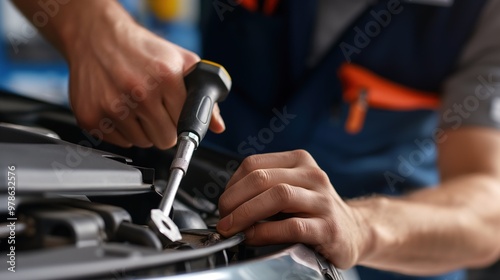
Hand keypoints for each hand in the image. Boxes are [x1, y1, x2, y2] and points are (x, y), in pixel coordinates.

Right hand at [65, 3, 224, 148]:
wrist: (97, 35)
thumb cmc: (141, 50)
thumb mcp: (181, 62)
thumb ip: (204, 94)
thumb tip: (217, 125)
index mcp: (165, 77)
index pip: (185, 125)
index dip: (182, 122)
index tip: (177, 118)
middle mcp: (139, 93)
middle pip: (165, 140)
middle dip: (164, 129)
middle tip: (156, 110)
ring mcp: (113, 106)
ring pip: (142, 143)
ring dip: (143, 130)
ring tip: (136, 106)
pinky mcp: (92, 116)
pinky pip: (120, 143)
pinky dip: (123, 131)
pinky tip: (120, 109)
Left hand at [217, 150, 368, 268]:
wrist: (354, 231)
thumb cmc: (315, 210)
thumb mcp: (291, 188)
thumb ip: (264, 189)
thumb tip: (227, 203)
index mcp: (299, 161)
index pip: (254, 164)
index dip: (231, 185)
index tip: (223, 204)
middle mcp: (312, 175)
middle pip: (262, 178)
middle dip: (233, 200)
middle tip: (223, 219)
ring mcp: (323, 200)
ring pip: (278, 196)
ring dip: (246, 214)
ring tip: (233, 229)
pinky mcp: (328, 227)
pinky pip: (291, 226)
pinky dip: (265, 232)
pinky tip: (253, 238)